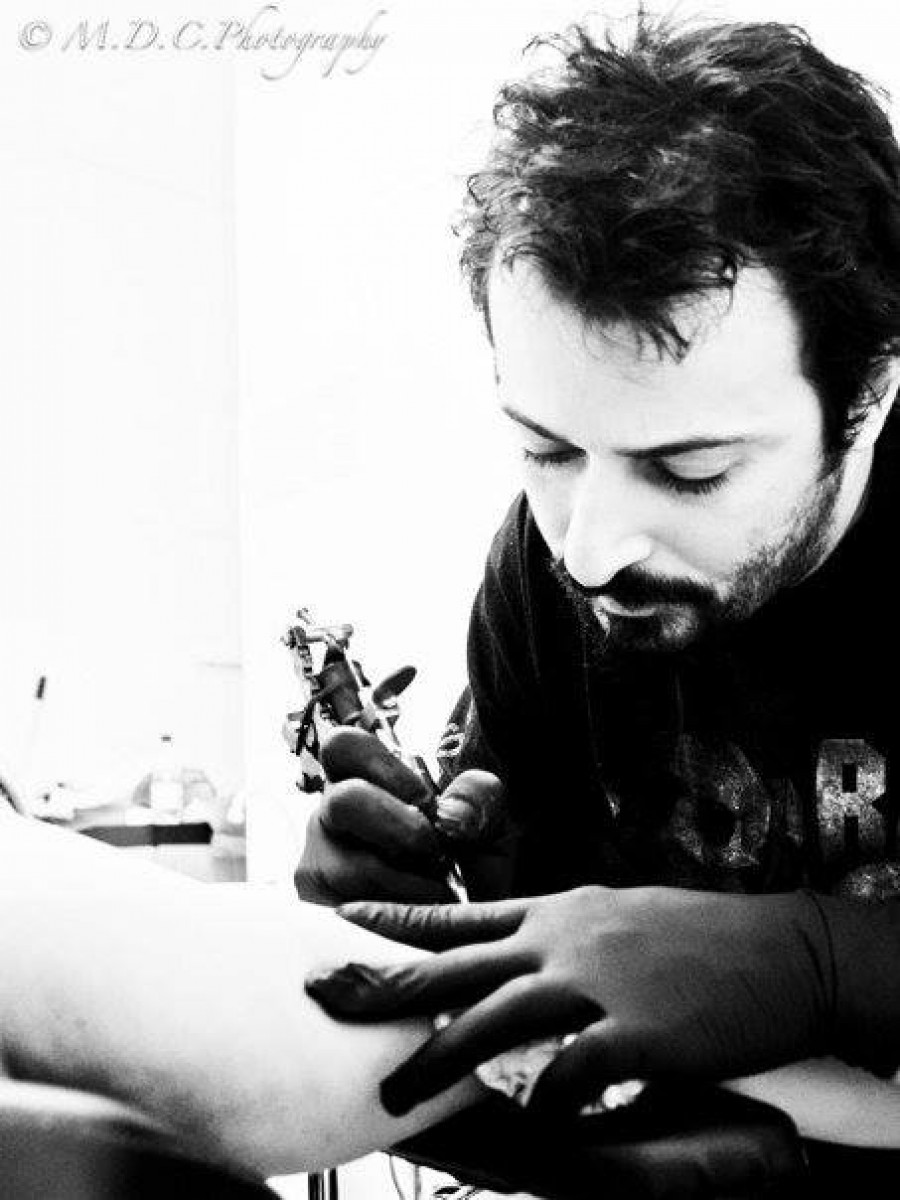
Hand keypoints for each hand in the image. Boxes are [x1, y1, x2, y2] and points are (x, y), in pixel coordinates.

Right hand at [294, 728, 511, 905]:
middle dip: (400, 828)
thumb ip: (481, 801)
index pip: (344, 745)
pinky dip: (398, 918)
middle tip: (433, 851)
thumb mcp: (488, 828)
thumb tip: (451, 812)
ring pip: (351, 867)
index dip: (383, 766)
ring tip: (436, 895)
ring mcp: (318, 864)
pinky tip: (416, 922)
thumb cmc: (471, 870)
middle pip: (344, 800)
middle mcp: (332, 816)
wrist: (469, 936)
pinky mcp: (318, 913)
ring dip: (408, 884)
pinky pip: (353, 913)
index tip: (424, 799)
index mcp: (365, 781)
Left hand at [305, 886, 836, 1115]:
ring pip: (494, 1016)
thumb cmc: (697, 935)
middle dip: (385, 983)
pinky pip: (571, 1070)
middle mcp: (565, 940)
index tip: (341, 920)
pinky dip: (543, 1098)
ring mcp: (598, 982)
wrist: (779, 949)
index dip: (397, 920)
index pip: (461, 913)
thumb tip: (517, 943)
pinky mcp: (636, 1030)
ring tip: (393, 1093)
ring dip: (439, 1058)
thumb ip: (560, 929)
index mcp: (558, 912)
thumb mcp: (615, 912)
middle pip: (456, 962)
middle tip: (322, 994)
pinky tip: (529, 1121)